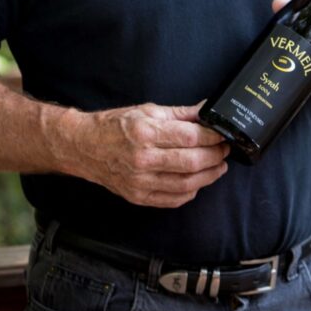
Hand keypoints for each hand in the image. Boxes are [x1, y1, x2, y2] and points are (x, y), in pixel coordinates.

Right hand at [67, 102, 228, 208]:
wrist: (85, 147)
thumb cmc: (115, 126)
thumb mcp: (148, 110)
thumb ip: (181, 113)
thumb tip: (206, 110)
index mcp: (146, 133)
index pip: (190, 137)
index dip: (212, 137)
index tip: (223, 134)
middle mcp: (143, 159)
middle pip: (192, 162)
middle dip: (215, 156)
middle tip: (225, 150)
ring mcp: (141, 182)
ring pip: (186, 184)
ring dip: (209, 176)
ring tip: (218, 166)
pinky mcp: (139, 197)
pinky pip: (173, 199)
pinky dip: (191, 191)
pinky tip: (198, 181)